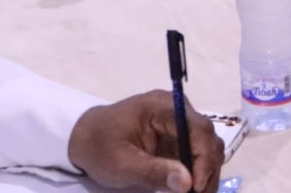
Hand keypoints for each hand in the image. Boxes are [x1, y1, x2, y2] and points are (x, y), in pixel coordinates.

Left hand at [68, 90, 224, 192]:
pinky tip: (190, 189)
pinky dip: (197, 174)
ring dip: (205, 174)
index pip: (198, 129)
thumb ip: (153, 172)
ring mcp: (178, 122)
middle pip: (208, 138)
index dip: (204, 159)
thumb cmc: (99, 148)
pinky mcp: (176, 136)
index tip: (196, 188)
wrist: (83, 139)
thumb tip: (187, 183)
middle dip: (208, 170)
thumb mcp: (121, 165)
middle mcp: (177, 109)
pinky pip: (196, 154)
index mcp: (163, 107)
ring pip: (207, 148)